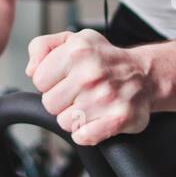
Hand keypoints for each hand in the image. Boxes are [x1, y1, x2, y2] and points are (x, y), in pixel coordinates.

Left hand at [26, 28, 152, 146]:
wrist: (144, 74)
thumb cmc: (104, 58)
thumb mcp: (72, 40)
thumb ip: (42, 47)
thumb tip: (30, 70)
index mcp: (76, 51)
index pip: (38, 80)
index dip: (49, 82)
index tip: (64, 78)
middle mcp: (91, 73)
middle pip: (49, 104)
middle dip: (61, 101)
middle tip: (78, 92)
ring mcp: (105, 97)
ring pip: (64, 122)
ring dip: (74, 117)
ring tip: (89, 103)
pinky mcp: (118, 119)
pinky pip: (83, 137)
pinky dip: (85, 133)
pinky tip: (95, 119)